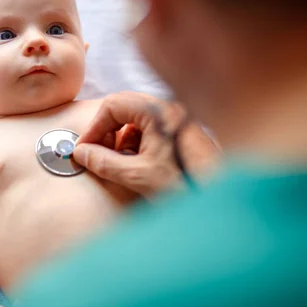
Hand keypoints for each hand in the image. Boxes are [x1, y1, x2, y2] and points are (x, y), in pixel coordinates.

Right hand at [73, 92, 219, 197]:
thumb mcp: (139, 176)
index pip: (113, 105)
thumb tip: (81, 153)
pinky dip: (136, 146)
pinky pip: (149, 131)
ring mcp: (176, 121)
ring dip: (120, 141)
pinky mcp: (181, 135)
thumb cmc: (190, 185)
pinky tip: (137, 166)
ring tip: (119, 164)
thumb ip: (104, 163)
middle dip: (106, 133)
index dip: (94, 128)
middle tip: (96, 154)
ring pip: (136, 121)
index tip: (84, 148)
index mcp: (159, 111)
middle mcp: (169, 110)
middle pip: (124, 110)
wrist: (225, 200)